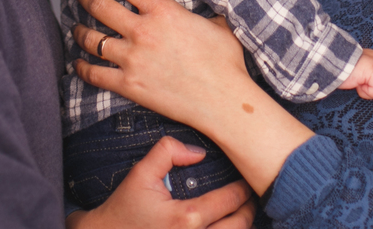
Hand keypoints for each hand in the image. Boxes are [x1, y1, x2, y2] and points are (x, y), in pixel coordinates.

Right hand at [65, 136, 254, 228]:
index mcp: (188, 219)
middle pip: (241, 224)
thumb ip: (167, 152)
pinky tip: (225, 226)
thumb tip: (198, 153)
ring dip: (241, 226)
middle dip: (249, 208)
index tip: (246, 179)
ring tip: (240, 212)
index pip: (231, 200)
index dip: (243, 188)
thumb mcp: (140, 174)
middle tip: (249, 196)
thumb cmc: (124, 209)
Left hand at [72, 0, 314, 195]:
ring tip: (75, 25)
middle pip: (100, 5)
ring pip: (91, 39)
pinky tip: (77, 62)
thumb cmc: (226, 63)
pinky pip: (94, 73)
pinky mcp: (129, 85)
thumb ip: (204, 9)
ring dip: (79, 29)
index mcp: (163, 11)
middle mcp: (142, 31)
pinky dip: (81, 67)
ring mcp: (132, 59)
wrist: (224, 102)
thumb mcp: (219, 23)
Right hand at [338, 48, 372, 98]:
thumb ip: (367, 75)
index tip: (360, 82)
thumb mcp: (357, 71)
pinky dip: (366, 92)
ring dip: (368, 90)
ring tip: (356, 82)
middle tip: (357, 82)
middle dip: (372, 88)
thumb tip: (371, 86)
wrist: (329, 62)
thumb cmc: (339, 68)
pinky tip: (357, 84)